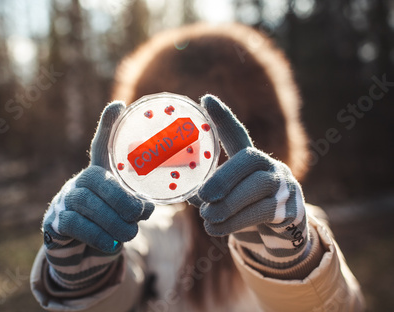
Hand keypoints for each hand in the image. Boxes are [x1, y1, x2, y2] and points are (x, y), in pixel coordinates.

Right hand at [42, 101, 153, 289]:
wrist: (78, 245)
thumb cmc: (107, 219)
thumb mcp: (124, 207)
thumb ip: (137, 201)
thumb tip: (147, 205)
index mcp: (99, 172)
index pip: (101, 145)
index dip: (108, 125)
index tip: (118, 105)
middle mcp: (80, 180)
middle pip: (97, 180)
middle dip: (122, 199)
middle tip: (140, 214)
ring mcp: (65, 199)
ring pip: (86, 204)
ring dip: (113, 221)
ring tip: (130, 233)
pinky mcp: (56, 221)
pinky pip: (75, 225)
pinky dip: (98, 236)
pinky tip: (112, 244)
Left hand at [197, 95, 308, 267]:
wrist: (279, 239)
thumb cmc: (245, 212)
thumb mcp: (225, 200)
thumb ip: (206, 192)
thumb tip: (182, 190)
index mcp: (250, 161)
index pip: (237, 134)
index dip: (222, 118)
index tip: (206, 99)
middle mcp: (270, 166)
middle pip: (249, 159)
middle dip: (223, 177)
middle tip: (202, 197)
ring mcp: (284, 186)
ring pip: (258, 187)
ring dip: (228, 204)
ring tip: (207, 217)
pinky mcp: (292, 208)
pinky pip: (265, 211)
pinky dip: (237, 221)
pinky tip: (217, 229)